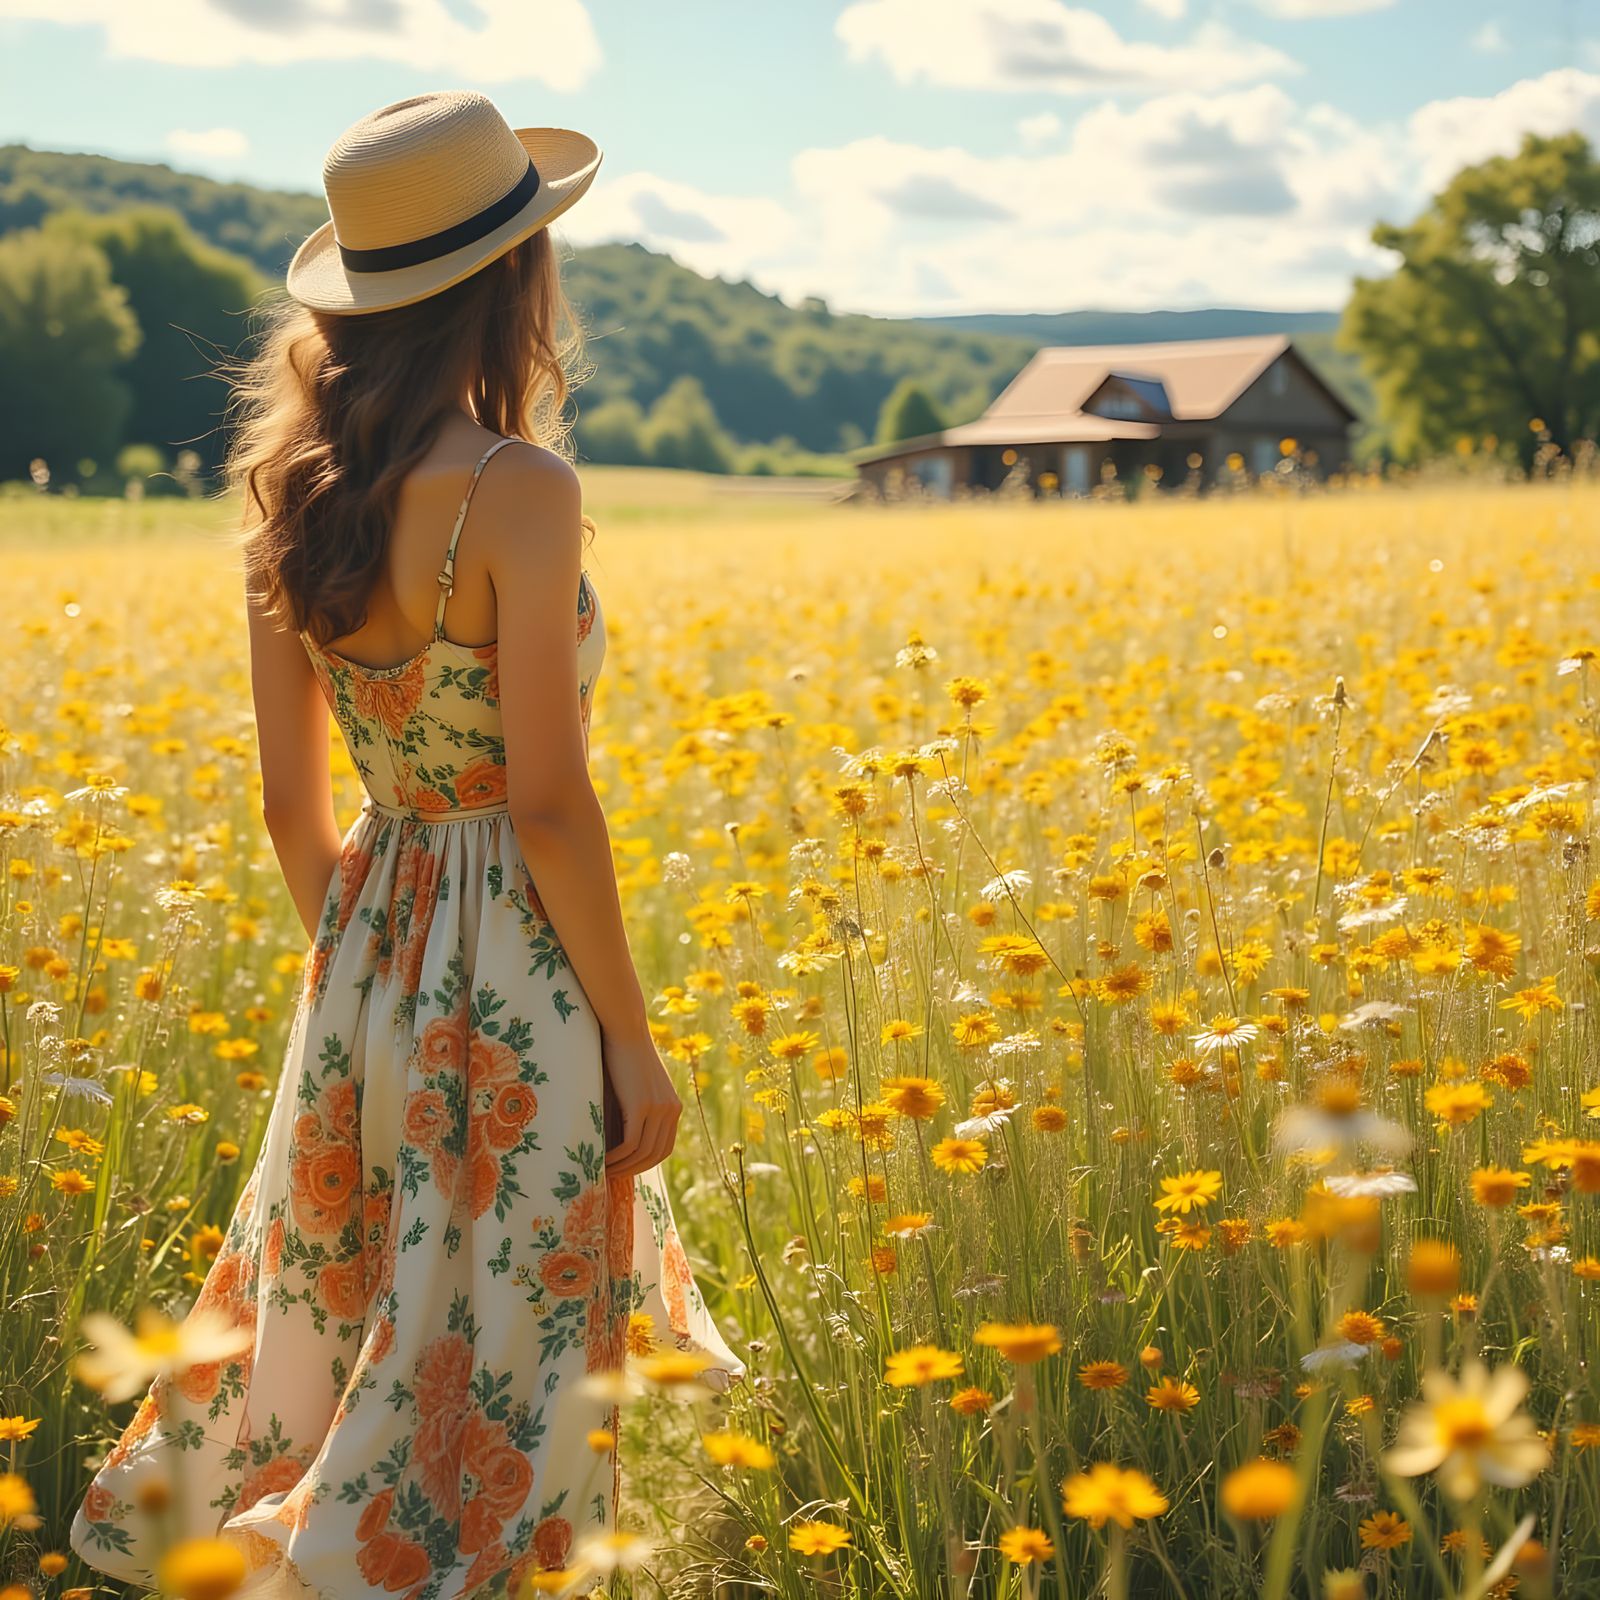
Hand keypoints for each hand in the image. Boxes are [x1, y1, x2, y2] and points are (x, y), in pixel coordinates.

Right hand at [602, 1032, 682, 1181]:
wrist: (623, 1029)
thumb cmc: (622, 1055)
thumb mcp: (635, 1087)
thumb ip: (635, 1110)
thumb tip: (620, 1140)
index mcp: (673, 1106)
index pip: (664, 1148)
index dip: (645, 1164)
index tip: (624, 1170)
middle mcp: (671, 1109)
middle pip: (656, 1155)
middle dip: (633, 1170)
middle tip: (610, 1178)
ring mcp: (658, 1108)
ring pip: (642, 1153)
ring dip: (622, 1167)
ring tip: (601, 1172)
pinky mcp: (642, 1106)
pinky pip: (631, 1144)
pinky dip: (616, 1157)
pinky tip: (600, 1160)